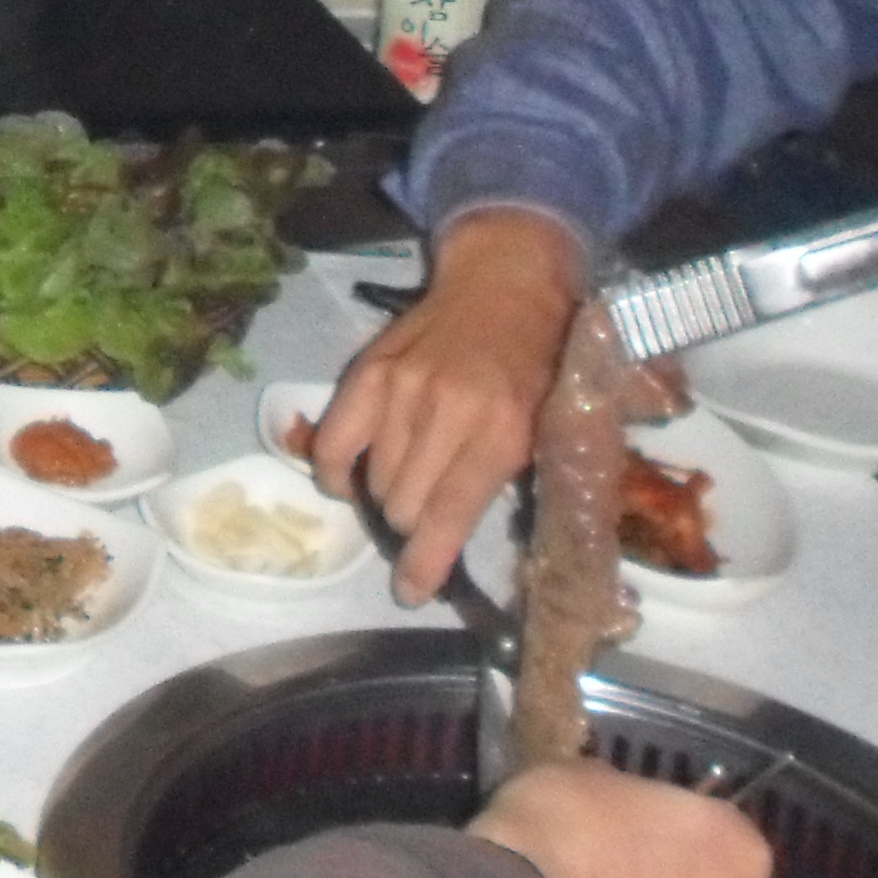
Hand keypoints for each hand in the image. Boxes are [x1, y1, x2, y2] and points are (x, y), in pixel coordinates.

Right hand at [314, 209, 579, 604]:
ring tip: (401, 493)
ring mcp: (401, 389)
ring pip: (373, 483)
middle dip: (411, 530)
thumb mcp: (545, 429)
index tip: (410, 591)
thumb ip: (507, 481)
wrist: (504, 286)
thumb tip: (462, 542)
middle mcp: (447, 412)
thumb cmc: (535, 367)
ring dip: (384, 501)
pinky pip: (332, 443)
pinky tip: (350, 479)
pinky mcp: (367, 372)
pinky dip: (335, 473)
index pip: (448, 516)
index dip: (424, 565)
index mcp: (501, 432)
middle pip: (403, 507)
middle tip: (422, 527)